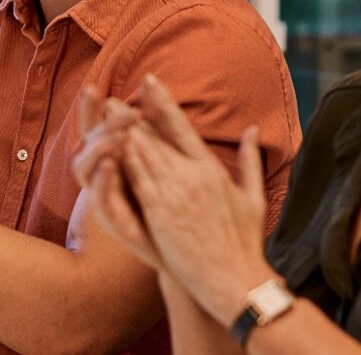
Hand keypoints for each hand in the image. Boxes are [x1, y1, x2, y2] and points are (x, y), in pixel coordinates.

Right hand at [74, 85, 163, 268]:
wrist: (184, 253)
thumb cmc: (175, 207)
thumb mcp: (168, 164)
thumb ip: (157, 132)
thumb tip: (152, 97)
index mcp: (116, 160)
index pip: (97, 128)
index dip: (91, 109)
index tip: (93, 88)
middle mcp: (105, 177)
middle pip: (87, 142)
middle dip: (96, 121)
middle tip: (113, 105)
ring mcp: (106, 199)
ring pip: (85, 168)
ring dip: (99, 147)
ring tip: (118, 134)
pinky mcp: (113, 220)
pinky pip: (101, 197)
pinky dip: (103, 180)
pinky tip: (111, 164)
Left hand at [121, 75, 273, 325]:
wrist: (234, 279)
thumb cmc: (244, 243)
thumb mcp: (254, 197)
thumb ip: (249, 160)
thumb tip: (253, 131)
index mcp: (212, 169)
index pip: (182, 126)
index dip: (163, 102)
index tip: (149, 82)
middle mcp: (192, 174)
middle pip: (156, 136)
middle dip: (133, 115)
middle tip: (114, 98)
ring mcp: (175, 192)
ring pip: (144, 153)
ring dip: (123, 131)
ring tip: (106, 114)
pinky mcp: (160, 212)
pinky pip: (137, 179)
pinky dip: (123, 159)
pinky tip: (109, 145)